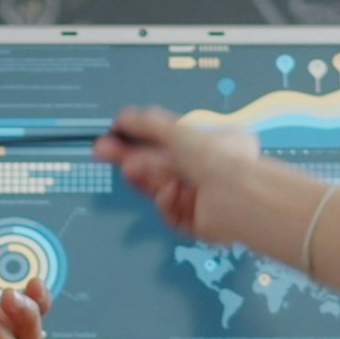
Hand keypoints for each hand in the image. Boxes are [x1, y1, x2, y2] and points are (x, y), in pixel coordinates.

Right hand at [98, 105, 288, 245]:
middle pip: (157, 164)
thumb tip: (124, 117)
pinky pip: (167, 210)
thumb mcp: (177, 131)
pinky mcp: (193, 221)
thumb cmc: (219, 160)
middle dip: (130, 156)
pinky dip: (167, 200)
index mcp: (210, 144)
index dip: (138, 137)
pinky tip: (173, 192)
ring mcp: (200, 197)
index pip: (167, 140)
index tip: (115, 134)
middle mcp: (206, 170)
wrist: (237, 198)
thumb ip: (147, 124)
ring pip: (158, 188)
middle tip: (103, 150)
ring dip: (146, 177)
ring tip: (135, 169)